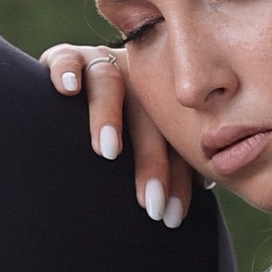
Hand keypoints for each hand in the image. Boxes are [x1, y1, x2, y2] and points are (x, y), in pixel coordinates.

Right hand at [39, 46, 191, 229]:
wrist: (67, 98)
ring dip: (108, 116)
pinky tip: (68, 89)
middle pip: (147, 114)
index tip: (172, 214)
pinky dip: (66, 69)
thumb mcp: (139, 151)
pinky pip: (66, 58)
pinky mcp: (65, 57)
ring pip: (108, 82)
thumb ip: (168, 160)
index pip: (173, 137)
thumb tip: (207, 186)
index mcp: (160, 100)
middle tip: (150, 202)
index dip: (176, 176)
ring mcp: (100, 63)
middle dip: (151, 161)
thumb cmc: (113, 136)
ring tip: (108, 150)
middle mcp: (134, 78)